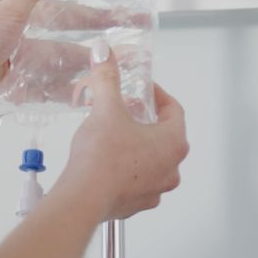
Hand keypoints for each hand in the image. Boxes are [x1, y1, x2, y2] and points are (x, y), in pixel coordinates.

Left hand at [0, 0, 153, 125]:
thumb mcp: (9, 9)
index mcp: (19, 18)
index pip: (65, 12)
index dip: (92, 11)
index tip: (118, 10)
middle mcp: (24, 43)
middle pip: (71, 42)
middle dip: (99, 43)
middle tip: (131, 45)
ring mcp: (25, 70)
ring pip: (65, 69)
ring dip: (89, 70)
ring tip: (116, 72)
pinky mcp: (22, 95)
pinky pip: (52, 94)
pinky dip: (72, 94)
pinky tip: (93, 93)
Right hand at [56, 43, 189, 222]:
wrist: (84, 197)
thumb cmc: (102, 158)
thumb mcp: (106, 108)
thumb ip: (107, 77)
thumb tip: (105, 54)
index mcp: (173, 143)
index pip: (174, 110)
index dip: (158, 95)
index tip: (144, 90)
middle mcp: (171, 168)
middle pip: (164, 135)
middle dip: (145, 120)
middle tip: (126, 111)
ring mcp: (155, 189)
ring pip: (152, 160)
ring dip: (137, 146)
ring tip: (114, 135)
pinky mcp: (137, 203)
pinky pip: (137, 180)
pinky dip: (126, 169)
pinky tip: (107, 161)